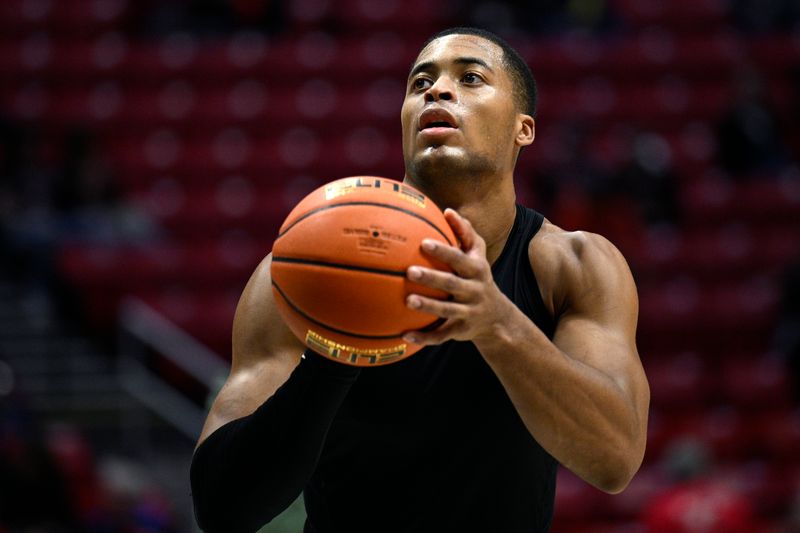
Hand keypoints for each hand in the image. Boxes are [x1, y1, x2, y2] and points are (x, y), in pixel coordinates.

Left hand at [403, 208, 513, 345]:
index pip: (459, 258)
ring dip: (428, 307)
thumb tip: (448, 211)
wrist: (497, 317)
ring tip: (408, 301)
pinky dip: (424, 337)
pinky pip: (441, 335)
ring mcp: (468, 312)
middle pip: (452, 283)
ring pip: (447, 310)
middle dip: (432, 278)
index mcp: (476, 269)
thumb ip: (466, 232)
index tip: (424, 242)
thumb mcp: (478, 255)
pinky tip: (404, 335)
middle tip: (410, 271)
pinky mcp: (461, 330)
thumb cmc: (478, 276)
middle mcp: (474, 290)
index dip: (443, 250)